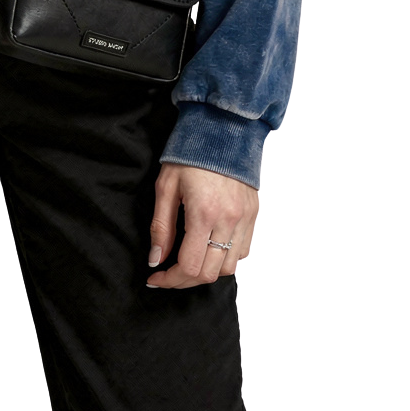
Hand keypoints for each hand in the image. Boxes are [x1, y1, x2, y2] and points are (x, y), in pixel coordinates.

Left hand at [144, 163, 258, 288]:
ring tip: (190, 263)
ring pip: (229, 267)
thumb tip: (156, 260)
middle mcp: (228, 220)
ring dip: (207, 271)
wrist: (221, 130)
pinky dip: (226, 258)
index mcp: (203, 213)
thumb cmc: (189, 156)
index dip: (170, 279)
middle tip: (169, 273)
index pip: (189, 266)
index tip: (155, 278)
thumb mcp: (166, 187)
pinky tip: (211, 249)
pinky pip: (243, 251)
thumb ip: (161, 227)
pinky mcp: (254, 215)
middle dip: (185, 280)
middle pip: (209, 273)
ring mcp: (245, 219)